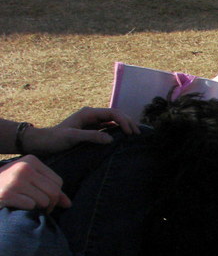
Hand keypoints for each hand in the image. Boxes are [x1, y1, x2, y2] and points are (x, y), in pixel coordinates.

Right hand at [0, 155, 70, 211]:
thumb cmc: (7, 185)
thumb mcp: (28, 181)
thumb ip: (49, 190)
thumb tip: (69, 204)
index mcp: (31, 161)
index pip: (58, 182)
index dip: (56, 195)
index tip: (47, 201)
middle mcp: (24, 168)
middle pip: (54, 191)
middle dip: (50, 205)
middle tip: (42, 209)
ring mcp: (15, 180)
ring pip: (44, 200)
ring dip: (39, 209)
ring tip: (29, 207)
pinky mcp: (7, 193)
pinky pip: (31, 206)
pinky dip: (27, 210)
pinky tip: (17, 206)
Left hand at [22, 107, 139, 155]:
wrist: (42, 142)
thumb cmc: (55, 139)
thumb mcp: (72, 137)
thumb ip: (91, 136)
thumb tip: (111, 139)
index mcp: (89, 113)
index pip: (112, 113)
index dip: (124, 121)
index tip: (130, 133)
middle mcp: (92, 114)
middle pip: (115, 114)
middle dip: (128, 122)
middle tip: (137, 133)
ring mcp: (92, 121)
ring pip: (113, 120)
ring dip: (124, 125)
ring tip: (134, 134)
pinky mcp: (91, 128)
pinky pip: (108, 126)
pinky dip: (118, 130)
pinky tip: (123, 136)